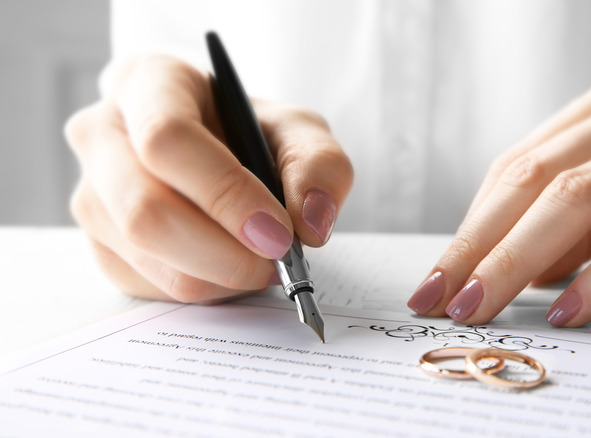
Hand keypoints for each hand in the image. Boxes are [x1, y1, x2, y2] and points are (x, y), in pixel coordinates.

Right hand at [66, 54, 351, 302]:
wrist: (224, 155)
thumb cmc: (254, 134)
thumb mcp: (301, 132)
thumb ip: (319, 167)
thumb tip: (310, 225)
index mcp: (147, 84)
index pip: (167, 139)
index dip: (225, 193)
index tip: (278, 232)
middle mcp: (102, 135)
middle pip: (145, 210)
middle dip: (223, 251)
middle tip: (278, 262)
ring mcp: (91, 194)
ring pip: (145, 256)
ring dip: (219, 275)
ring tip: (263, 263)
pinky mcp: (100, 245)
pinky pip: (149, 285)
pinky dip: (204, 288)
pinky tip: (230, 267)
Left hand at [408, 74, 590, 326]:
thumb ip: (565, 229)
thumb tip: (494, 270)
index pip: (517, 166)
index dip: (470, 227)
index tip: (437, 279)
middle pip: (536, 177)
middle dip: (481, 245)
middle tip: (445, 299)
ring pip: (580, 197)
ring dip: (519, 260)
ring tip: (485, 306)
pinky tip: (569, 311)